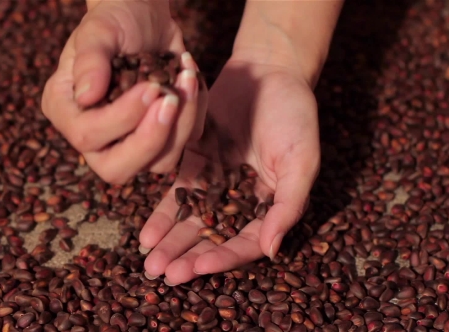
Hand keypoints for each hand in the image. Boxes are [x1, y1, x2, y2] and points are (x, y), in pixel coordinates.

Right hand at [41, 1, 206, 183]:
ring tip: (188, 78)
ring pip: (159, 163)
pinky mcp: (161, 138)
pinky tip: (191, 78)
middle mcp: (94, 136)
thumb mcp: (99, 30)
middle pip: (117, 169)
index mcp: (66, 111)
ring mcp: (129, 142)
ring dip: (182, 124)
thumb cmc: (114, 20)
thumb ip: (90, 60)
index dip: (121, 118)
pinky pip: (185, 144)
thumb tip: (87, 96)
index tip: (150, 86)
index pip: (86, 136)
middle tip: (171, 99)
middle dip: (150, 139)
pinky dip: (196, 113)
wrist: (142, 15)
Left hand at [138, 58, 320, 284]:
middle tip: (164, 275)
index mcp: (271, 204)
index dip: (223, 257)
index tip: (198, 269)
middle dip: (189, 257)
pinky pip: (176, 193)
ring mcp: (216, 182)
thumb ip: (288, 205)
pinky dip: (162, 213)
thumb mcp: (301, 160)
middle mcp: (242, 199)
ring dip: (172, 242)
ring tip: (150, 262)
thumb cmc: (294, 114)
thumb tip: (272, 251)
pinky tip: (147, 233)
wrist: (268, 69)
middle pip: (213, 236)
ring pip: (191, 220)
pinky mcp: (194, 162)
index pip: (246, 241)